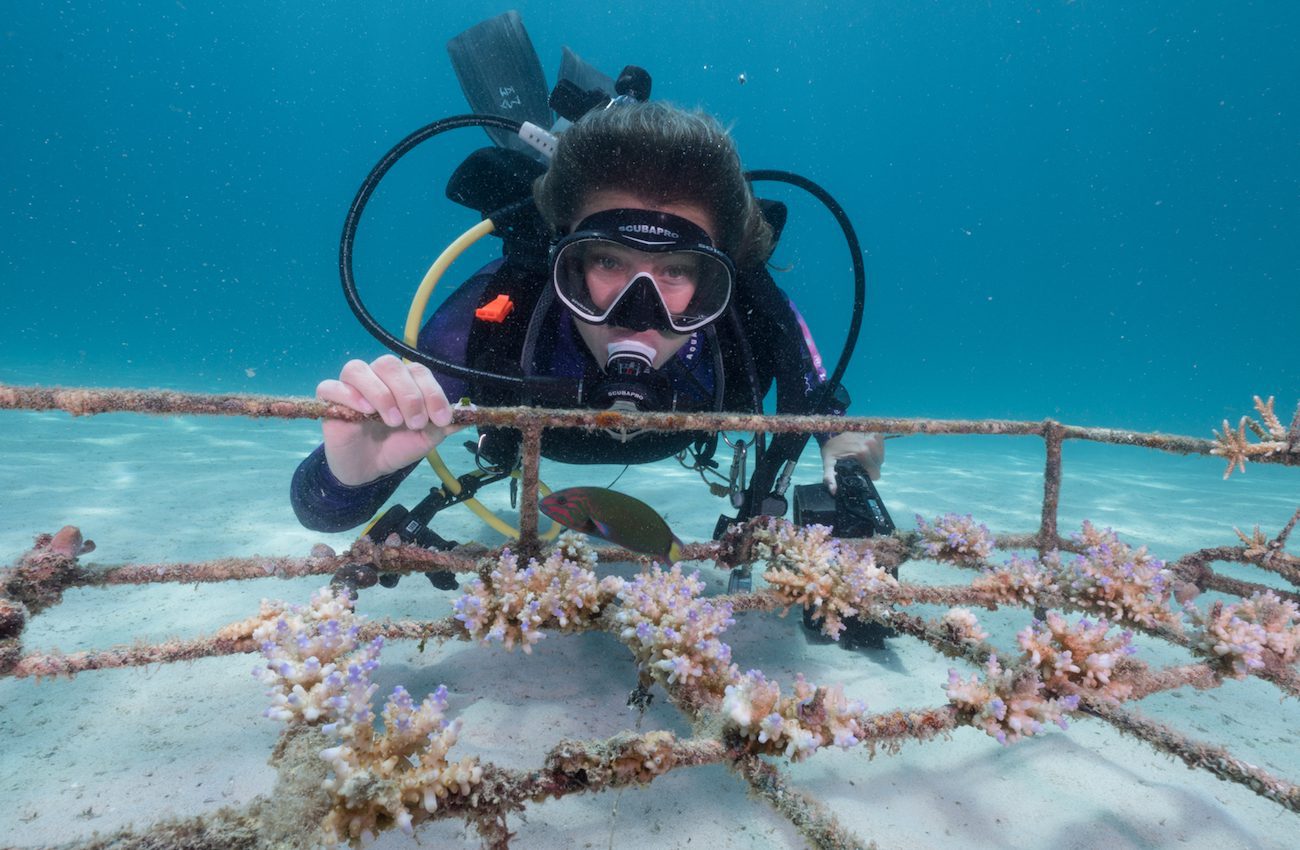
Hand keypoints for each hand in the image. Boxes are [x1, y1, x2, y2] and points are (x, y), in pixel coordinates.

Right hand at [316, 355, 463, 485]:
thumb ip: (444, 424)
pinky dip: (349, 395)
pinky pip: (331, 386)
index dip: (432, 392)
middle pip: (390, 365)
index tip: (441, 419)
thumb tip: (469, 414)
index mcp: (403, 381)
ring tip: (392, 420)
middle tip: (414, 422)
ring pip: (358, 369)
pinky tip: (365, 412)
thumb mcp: (427, 438)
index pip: (418, 371)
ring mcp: (352, 386)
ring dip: (381, 393)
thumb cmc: (398, 446)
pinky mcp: (330, 400)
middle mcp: (377, 377)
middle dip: (408, 394)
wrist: (370, 469)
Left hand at [819, 432, 883, 493]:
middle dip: (871, 468)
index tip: (861, 473)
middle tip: (860, 465)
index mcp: (862, 452)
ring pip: (881, 456)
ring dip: (874, 459)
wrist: (831, 432)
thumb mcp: (828, 464)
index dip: (869, 476)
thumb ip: (830, 478)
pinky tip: (867, 451)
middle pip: (878, 465)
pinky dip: (876, 451)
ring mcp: (874, 437)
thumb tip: (833, 491)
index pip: (875, 472)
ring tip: (863, 458)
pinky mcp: (875, 433)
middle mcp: (870, 443)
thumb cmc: (831, 449)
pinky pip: (881, 447)